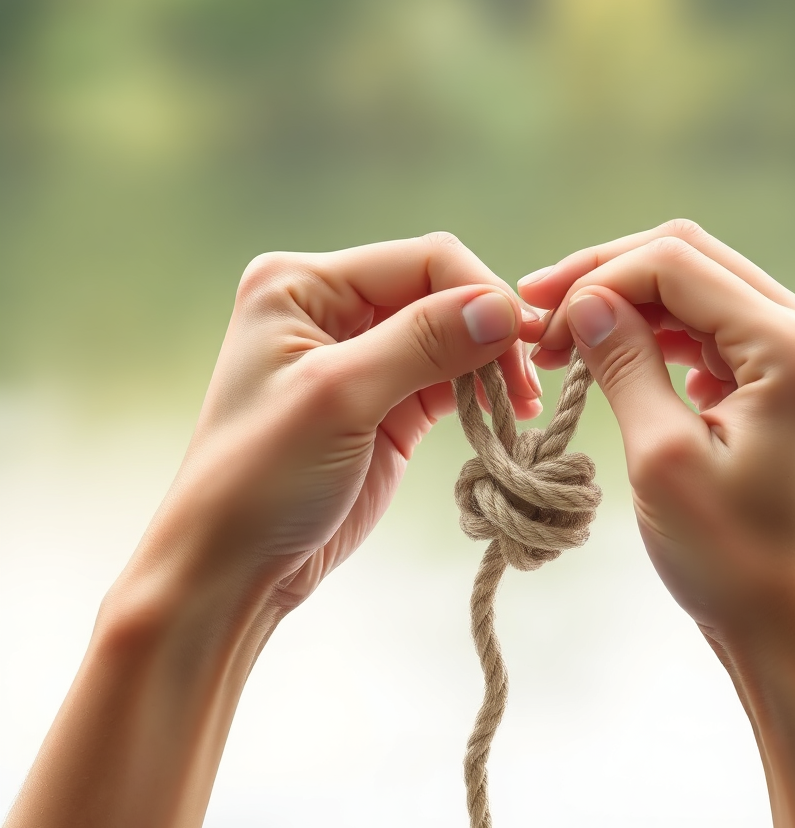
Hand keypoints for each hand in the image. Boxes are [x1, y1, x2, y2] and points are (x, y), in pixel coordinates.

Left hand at [145, 232, 543, 610]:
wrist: (234, 565)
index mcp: (303, 283)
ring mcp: (360, 357)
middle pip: (440, 296)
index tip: (524, 345)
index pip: (421, 262)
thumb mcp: (338, 397)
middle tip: (528, 386)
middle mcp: (331, 307)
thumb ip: (422, 343)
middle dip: (489, 333)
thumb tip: (504, 308)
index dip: (480, 294)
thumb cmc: (261, 477)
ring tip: (521, 406)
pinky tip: (503, 415)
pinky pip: (446, 381)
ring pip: (450, 340)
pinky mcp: (385, 404)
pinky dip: (478, 395)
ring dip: (490, 367)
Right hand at [519, 219, 794, 663]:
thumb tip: (582, 300)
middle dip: (605, 280)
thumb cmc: (735, 562)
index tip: (533, 319)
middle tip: (536, 315)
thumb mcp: (663, 457)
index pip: (674, 263)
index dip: (593, 277)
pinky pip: (715, 335)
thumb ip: (624, 363)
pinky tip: (619, 363)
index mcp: (791, 344)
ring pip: (699, 294)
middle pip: (690, 261)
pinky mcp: (789, 386)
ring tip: (563, 343)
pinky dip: (661, 341)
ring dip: (628, 309)